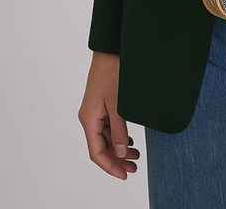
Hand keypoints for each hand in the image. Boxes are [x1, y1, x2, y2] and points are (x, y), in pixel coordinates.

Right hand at [78, 52, 140, 179]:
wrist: (111, 49)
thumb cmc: (113, 72)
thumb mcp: (118, 104)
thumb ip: (119, 130)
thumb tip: (119, 154)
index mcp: (89, 119)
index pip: (96, 152)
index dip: (110, 166)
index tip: (124, 175)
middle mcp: (89, 117)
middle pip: (101, 147)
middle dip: (116, 160)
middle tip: (134, 168)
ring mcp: (95, 111)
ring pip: (105, 138)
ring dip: (119, 149)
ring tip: (136, 156)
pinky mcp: (102, 104)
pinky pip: (108, 127)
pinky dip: (119, 136)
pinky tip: (129, 141)